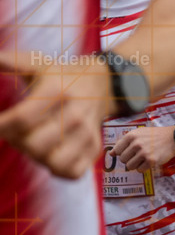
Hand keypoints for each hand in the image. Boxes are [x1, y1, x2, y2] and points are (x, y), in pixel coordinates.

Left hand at [0, 51, 112, 178]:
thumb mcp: (38, 64)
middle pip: (33, 145)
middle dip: (16, 142)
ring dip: (36, 157)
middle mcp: (75, 114)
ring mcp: (87, 133)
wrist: (105, 84)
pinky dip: (56, 169)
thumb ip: (9, 62)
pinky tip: (51, 154)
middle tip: (15, 132)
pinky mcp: (94, 148)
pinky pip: (71, 173)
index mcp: (57, 92)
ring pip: (53, 163)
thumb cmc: (63, 76)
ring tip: (34, 143)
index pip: (20, 119)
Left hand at [112, 126, 174, 170]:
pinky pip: (139, 170)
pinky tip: (148, 161)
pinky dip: (143, 168)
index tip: (129, 151)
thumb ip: (124, 142)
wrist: (173, 138)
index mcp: (131, 135)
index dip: (122, 152)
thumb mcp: (139, 133)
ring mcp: (144, 152)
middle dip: (129, 159)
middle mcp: (137, 144)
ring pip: (129, 166)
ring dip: (135, 165)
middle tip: (138, 155)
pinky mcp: (151, 161)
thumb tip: (111, 154)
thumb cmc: (154, 135)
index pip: (117, 150)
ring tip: (143, 159)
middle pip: (122, 159)